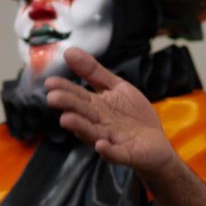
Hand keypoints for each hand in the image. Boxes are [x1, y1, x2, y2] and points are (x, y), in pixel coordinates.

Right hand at [45, 48, 174, 171]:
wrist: (156, 142)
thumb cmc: (132, 115)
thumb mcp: (116, 87)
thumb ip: (93, 72)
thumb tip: (69, 51)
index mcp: (96, 106)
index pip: (77, 96)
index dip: (64, 89)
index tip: (50, 82)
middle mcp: (99, 123)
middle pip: (82, 113)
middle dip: (68, 105)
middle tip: (52, 98)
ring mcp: (111, 139)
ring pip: (93, 133)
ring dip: (80, 127)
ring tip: (66, 119)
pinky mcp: (126, 154)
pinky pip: (115, 153)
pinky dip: (108, 151)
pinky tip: (101, 146)